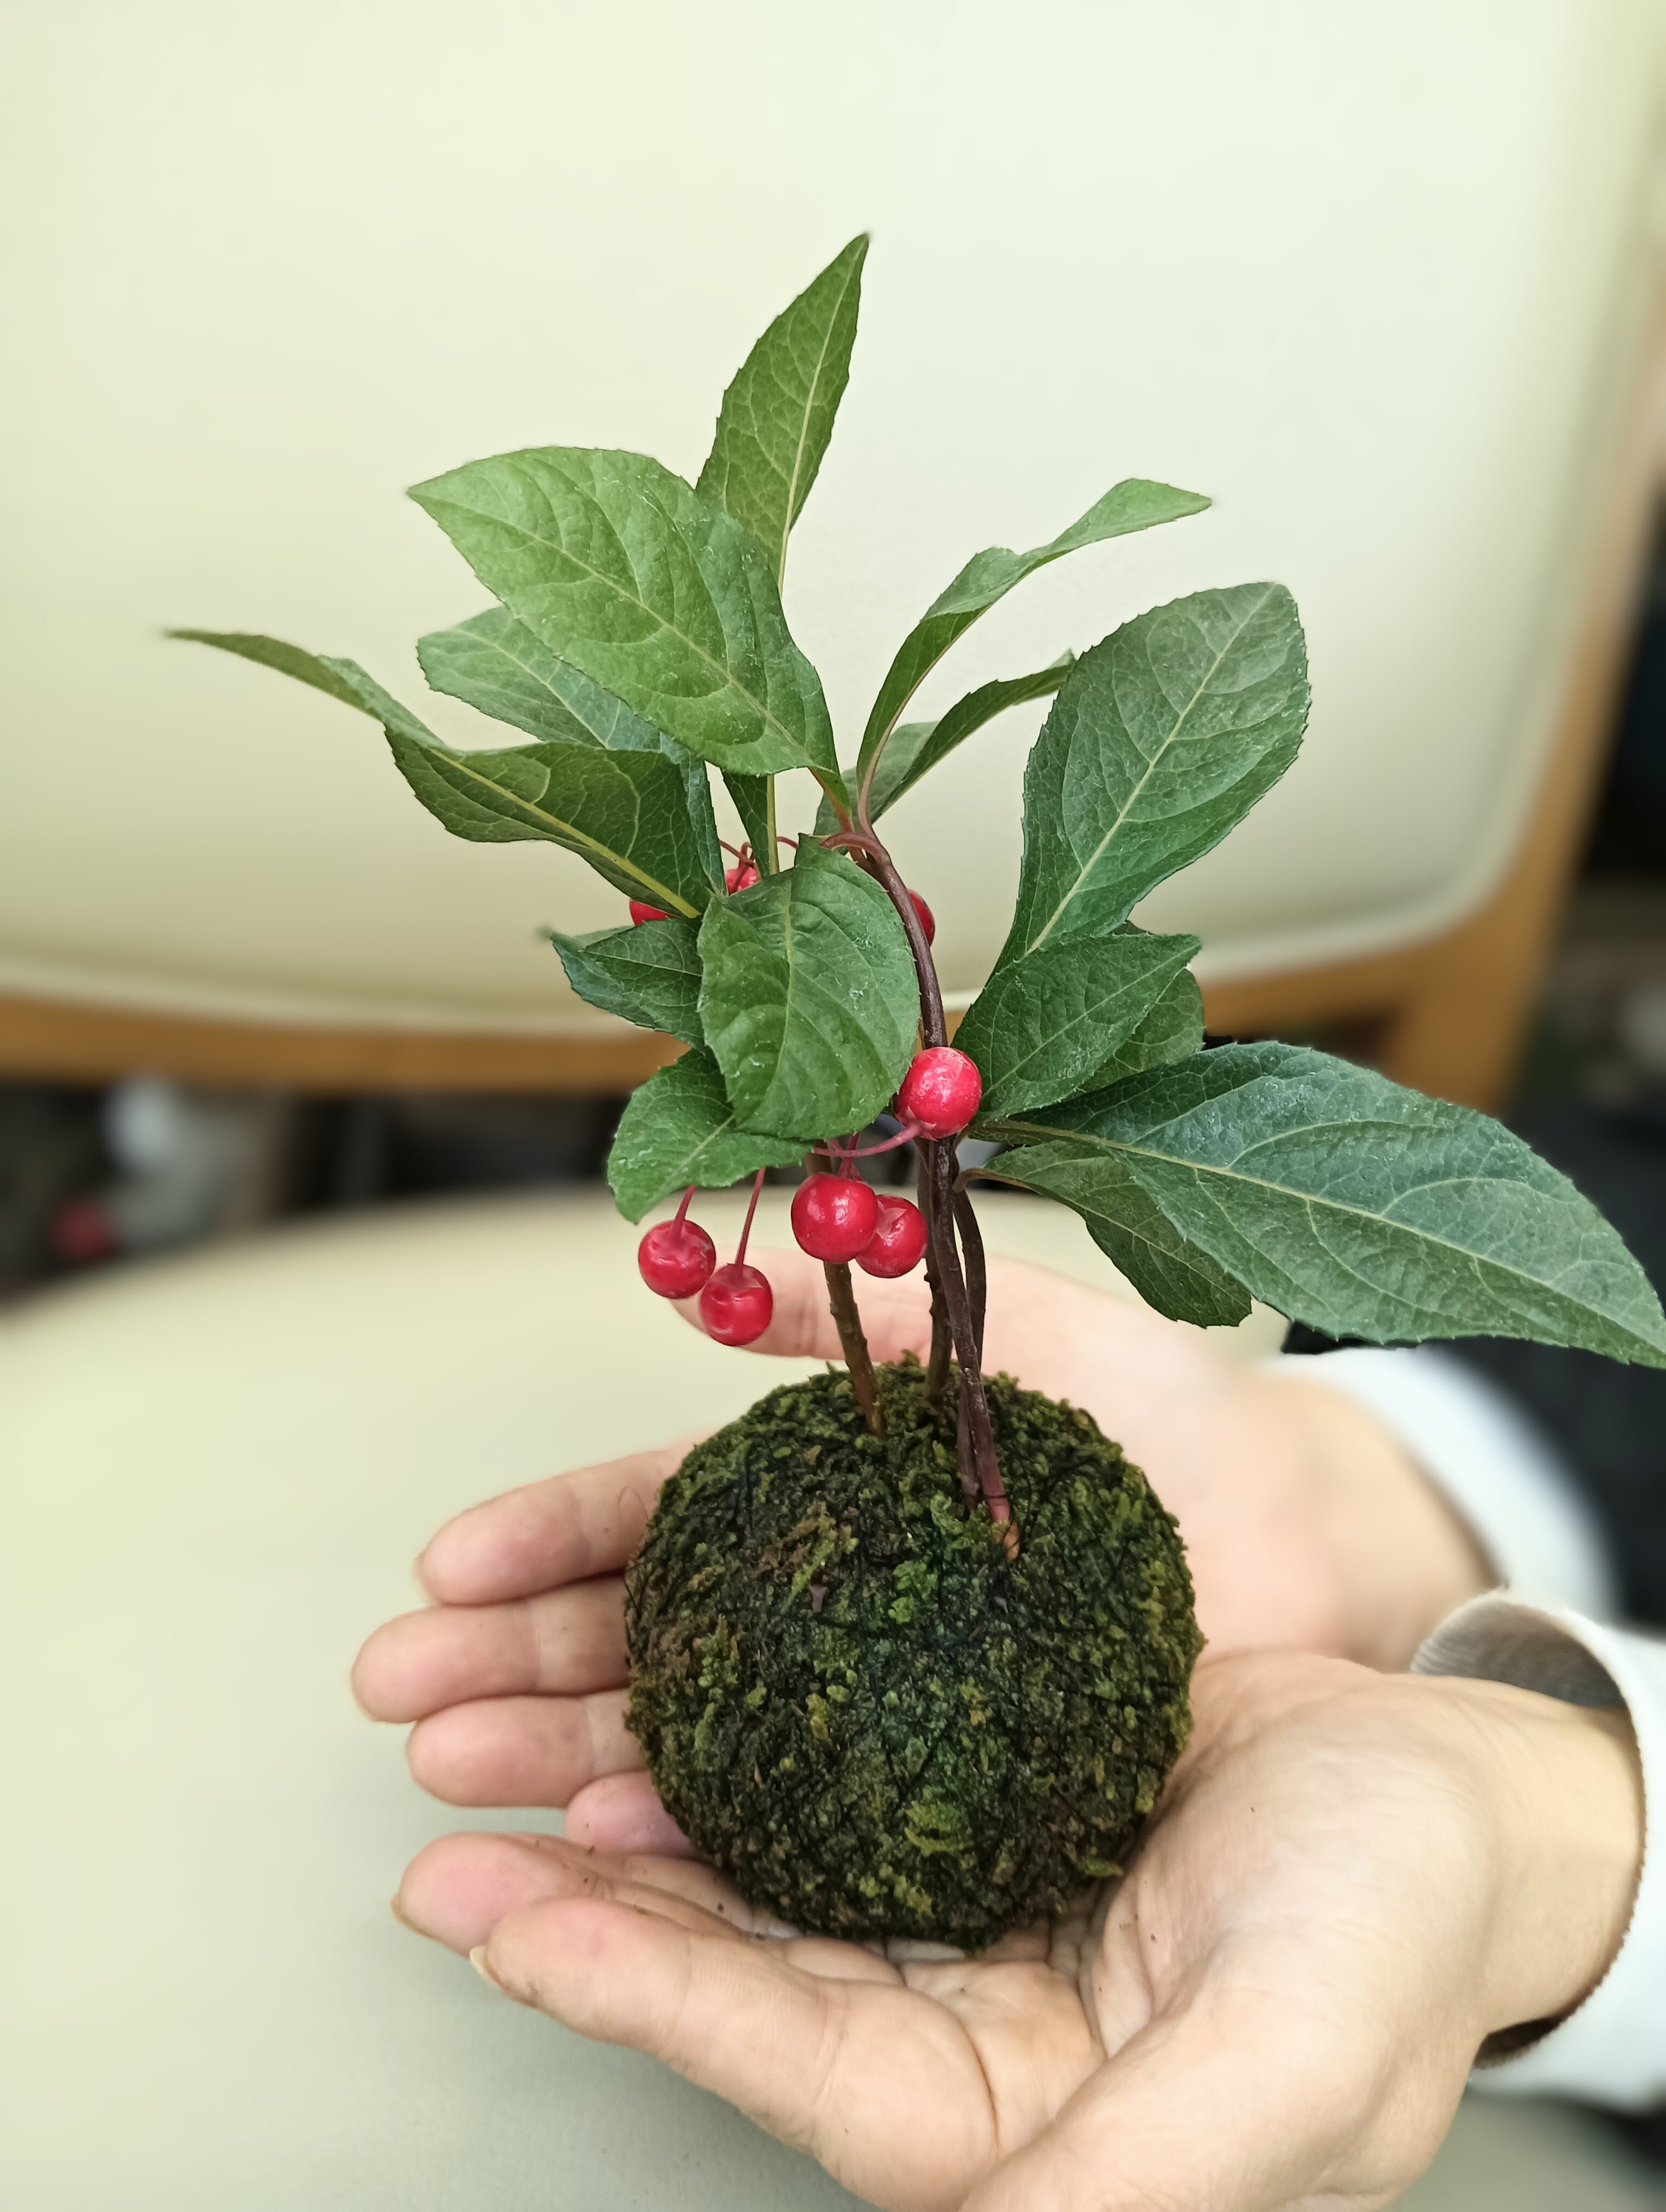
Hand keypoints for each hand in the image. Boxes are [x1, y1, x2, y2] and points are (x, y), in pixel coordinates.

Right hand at [353, 1246, 1488, 1852]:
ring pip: (694, 1741)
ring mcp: (881, 1709)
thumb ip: (888, 1316)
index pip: (663, 1513)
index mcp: (837, 1490)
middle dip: (514, 1667)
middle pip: (647, 1637)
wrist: (1329, 1551)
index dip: (552, 1538)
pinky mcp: (941, 1806)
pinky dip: (694, 1848)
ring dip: (566, 1764)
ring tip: (463, 1787)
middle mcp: (839, 1604)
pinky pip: (796, 1831)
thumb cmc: (1190, 1428)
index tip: (448, 1569)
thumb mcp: (1037, 1336)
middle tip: (407, 1698)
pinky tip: (609, 1859)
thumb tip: (714, 1297)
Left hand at [391, 1650, 1641, 2211]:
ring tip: (477, 1734)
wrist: (1461, 1790)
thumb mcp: (1291, 2052)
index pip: (791, 2064)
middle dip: (575, 1898)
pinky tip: (641, 1657)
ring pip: (749, 1847)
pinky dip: (723, 1705)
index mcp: (1007, 2116)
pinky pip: (816, 1743)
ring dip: (614, 1791)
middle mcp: (953, 2010)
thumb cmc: (1402, 1924)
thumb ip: (1136, 2174)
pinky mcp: (967, 1773)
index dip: (646, 1994)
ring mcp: (951, 1886)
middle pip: (733, 1956)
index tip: (509, 1919)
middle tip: (438, 1825)